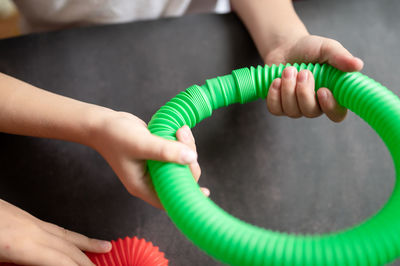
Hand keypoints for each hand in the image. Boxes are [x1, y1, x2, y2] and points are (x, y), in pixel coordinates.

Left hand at [0, 199, 110, 264]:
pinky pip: (53, 226)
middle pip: (69, 245)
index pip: (63, 260)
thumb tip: (47, 260)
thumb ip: (19, 263)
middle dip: (89, 259)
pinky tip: (69, 238)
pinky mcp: (20, 214)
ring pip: (64, 232)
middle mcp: (30, 229)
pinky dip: (68, 234)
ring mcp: (27, 219)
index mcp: (21, 244)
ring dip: (86, 242)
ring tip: (104, 246)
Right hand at [90, 111, 207, 208]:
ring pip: (180, 164)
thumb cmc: (115, 136)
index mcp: (143, 186)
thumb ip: (165, 151)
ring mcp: (154, 168)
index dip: (188, 197)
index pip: (170, 199)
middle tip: (183, 136)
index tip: (205, 192)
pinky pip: (176, 153)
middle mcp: (150, 180)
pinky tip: (179, 130)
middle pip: (180, 178)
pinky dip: (181, 143)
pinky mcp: (157, 155)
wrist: (103, 123)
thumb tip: (191, 157)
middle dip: (188, 159)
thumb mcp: (140, 144)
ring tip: (180, 129)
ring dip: (186, 147)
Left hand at [264, 35, 363, 121]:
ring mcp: (296, 107)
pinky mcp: (278, 106)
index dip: (330, 108)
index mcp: (333, 95)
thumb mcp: (327, 48)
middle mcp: (315, 105)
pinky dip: (274, 95)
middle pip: (310, 112)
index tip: (323, 90)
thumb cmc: (310, 49)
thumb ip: (341, 57)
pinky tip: (276, 81)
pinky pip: (275, 109)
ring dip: (288, 89)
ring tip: (288, 70)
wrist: (286, 47)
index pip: (337, 114)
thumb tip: (358, 65)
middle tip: (303, 72)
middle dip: (304, 92)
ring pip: (292, 111)